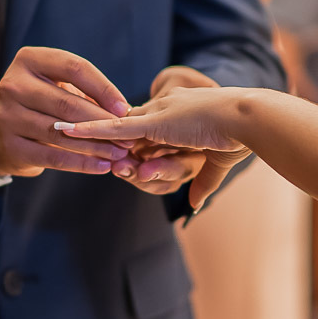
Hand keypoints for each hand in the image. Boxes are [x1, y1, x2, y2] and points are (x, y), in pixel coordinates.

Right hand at [0, 47, 131, 176]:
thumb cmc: (43, 104)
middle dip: (102, 122)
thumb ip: (88, 93)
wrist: (2, 132)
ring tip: (119, 153)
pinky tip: (101, 165)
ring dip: (95, 145)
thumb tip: (126, 112)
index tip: (125, 109)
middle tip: (128, 137)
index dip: (104, 88)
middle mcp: (13, 85)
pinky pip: (52, 157)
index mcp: (30, 60)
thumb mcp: (59, 87)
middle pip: (67, 103)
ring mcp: (7, 116)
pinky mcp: (9, 146)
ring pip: (60, 133)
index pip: (74, 68)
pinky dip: (81, 163)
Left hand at [65, 85, 251, 208]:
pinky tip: (69, 130)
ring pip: (120, 135)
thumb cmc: (241, 137)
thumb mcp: (217, 163)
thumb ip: (203, 182)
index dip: (131, 146)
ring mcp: (157, 115)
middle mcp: (163, 112)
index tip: (115, 155)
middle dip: (108, 146)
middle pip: (128, 134)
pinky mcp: (153, 122)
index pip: (146, 133)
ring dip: (99, 143)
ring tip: (71, 140)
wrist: (248, 119)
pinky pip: (115, 128)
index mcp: (178, 118)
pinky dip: (92, 129)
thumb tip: (194, 205)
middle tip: (92, 154)